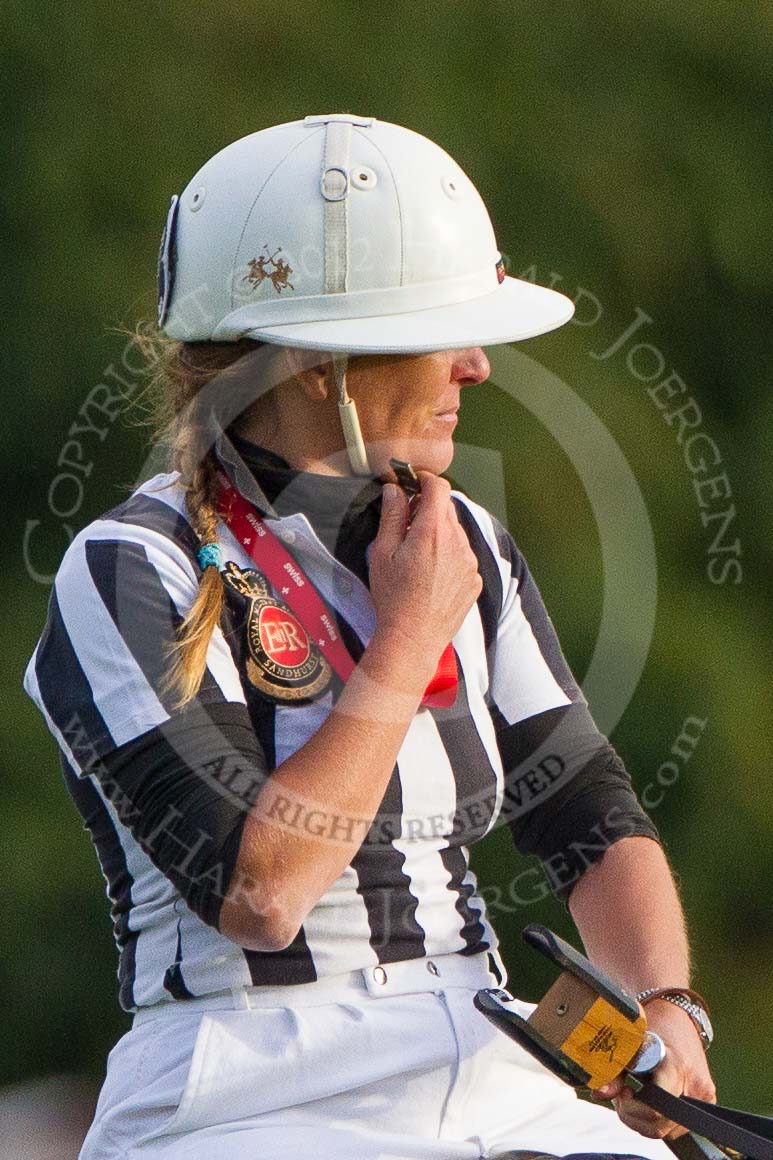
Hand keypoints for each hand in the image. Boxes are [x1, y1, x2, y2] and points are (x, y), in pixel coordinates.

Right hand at [368, 474, 481, 670]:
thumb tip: (395, 490)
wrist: (413, 638)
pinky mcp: (475, 579)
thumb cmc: (392, 597)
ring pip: (456, 532)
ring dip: (439, 533)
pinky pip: (463, 555)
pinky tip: (431, 575)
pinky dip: (449, 555)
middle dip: (428, 509)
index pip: (439, 487)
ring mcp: (470, 562)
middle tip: (406, 524)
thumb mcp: (382, 553)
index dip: (425, 480)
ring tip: (418, 556)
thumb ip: (391, 516)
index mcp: (432, 531)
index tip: (413, 484)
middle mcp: (458, 542)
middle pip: (447, 509)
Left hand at [591, 1001, 716, 1138]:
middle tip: (622, 1095)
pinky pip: (677, 1125)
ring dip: (645, 1120)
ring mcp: (705, 1095)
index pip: (655, 1109)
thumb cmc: (650, 1025)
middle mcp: (695, 1085)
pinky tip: (650, 1098)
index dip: (632, 1108)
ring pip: (668, 1131)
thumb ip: (612, 1071)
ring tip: (635, 1094)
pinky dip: (660, 1119)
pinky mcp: (708, 1100)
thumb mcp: (628, 1043)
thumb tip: (598, 1095)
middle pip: (659, 1126)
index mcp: (675, 1067)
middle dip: (633, 1117)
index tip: (623, 1091)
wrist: (676, 1014)